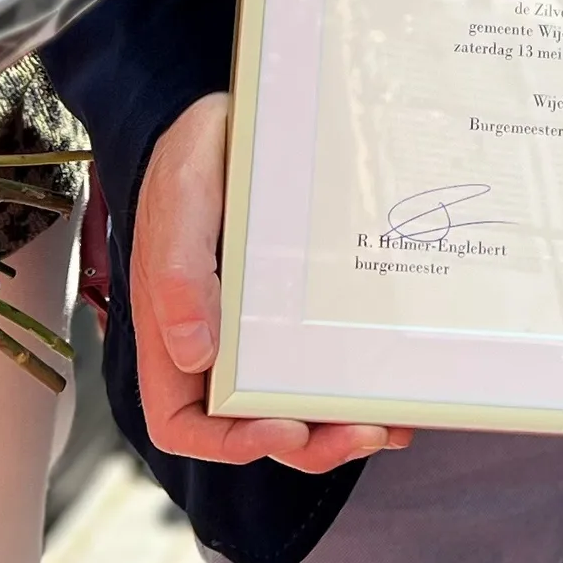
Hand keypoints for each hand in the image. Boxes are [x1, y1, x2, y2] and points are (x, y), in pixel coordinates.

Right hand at [131, 91, 410, 472]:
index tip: (279, 428)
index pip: (183, 423)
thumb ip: (178, 274)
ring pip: (292, 402)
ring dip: (338, 425)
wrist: (220, 118)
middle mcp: (213, 344)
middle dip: (307, 443)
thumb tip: (193, 353)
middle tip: (362, 432)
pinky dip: (356, 381)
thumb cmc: (185, 160)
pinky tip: (392, 384)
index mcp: (170, 333)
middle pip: (251, 425)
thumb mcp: (180, 204)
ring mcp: (254, 330)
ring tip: (389, 423)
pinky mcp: (292, 307)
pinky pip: (321, 359)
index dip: (227, 444)